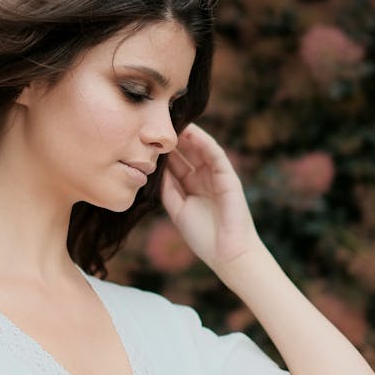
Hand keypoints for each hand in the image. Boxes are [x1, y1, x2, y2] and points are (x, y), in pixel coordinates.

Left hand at [160, 123, 260, 274]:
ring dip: (188, 135)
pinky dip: (204, 142)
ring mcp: (216, 177)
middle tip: (156, 122)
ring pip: (200, 150)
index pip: (175, 164)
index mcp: (190, 188)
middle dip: (172, 139)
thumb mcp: (177, 210)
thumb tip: (155, 168)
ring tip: (172, 120)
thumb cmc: (203, 237)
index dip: (161, 151)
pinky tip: (191, 132)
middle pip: (186, 153)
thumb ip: (167, 189)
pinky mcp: (228, 178)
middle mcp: (203, 179)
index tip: (145, 138)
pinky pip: (216, 155)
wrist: (228, 254)